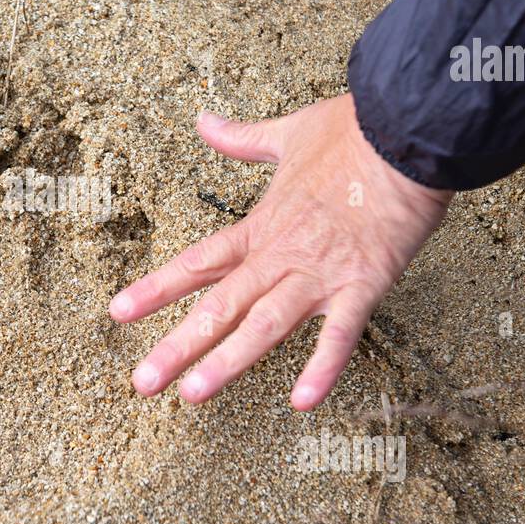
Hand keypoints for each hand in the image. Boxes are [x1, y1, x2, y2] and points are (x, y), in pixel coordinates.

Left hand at [108, 93, 451, 410]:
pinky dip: (322, 366)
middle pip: (219, 306)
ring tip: (193, 394)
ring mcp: (319, 274)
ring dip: (228, 361)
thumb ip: (242, 139)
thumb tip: (204, 121)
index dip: (156, 289)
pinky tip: (303, 402)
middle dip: (178, 346)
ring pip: (263, 325)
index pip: (197, 263)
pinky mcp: (363, 284)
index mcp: (261, 227)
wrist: (407, 133)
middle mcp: (280, 256)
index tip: (117, 313)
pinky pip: (339, 334)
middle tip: (142, 382)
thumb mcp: (287, 133)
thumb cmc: (353, 132)